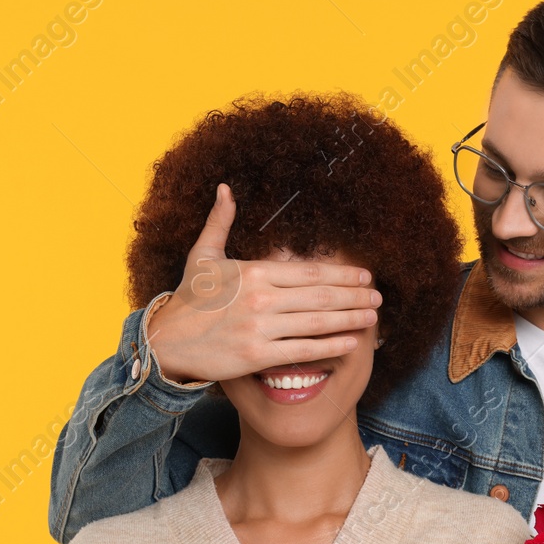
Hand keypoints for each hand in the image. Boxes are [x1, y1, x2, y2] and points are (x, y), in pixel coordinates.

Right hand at [147, 183, 381, 383]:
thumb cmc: (187, 299)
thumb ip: (220, 222)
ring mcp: (260, 327)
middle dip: (355, 296)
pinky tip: (351, 342)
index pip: (309, 271)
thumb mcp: (202, 256)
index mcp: (254, 271)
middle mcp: (261, 297)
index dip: (342, 274)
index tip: (364, 276)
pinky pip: (303, 350)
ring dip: (351, 318)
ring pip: (318, 322)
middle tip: (378, 297)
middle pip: (320, 295)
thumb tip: (225, 188)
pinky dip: (331, 346)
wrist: (165, 341)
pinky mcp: (257, 354)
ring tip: (372, 316)